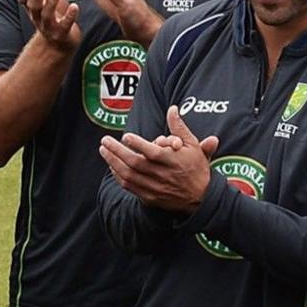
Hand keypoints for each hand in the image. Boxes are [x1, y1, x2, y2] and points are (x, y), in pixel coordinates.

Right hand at [15, 0, 81, 55]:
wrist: (59, 43)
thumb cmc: (53, 12)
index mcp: (32, 5)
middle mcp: (37, 16)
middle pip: (34, 5)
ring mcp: (49, 26)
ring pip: (47, 15)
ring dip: (51, 3)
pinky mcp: (62, 34)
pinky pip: (65, 26)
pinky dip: (69, 17)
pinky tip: (75, 7)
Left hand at [99, 106, 219, 214]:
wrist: (202, 197)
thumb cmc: (197, 168)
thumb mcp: (193, 146)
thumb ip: (179, 127)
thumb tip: (172, 108)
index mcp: (173, 161)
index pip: (152, 152)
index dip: (138, 144)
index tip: (126, 136)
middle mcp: (162, 175)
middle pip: (135, 163)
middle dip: (117, 151)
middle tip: (105, 140)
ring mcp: (155, 187)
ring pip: (129, 175)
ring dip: (113, 162)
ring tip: (104, 150)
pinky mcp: (150, 197)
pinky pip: (129, 186)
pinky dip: (118, 176)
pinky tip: (112, 165)